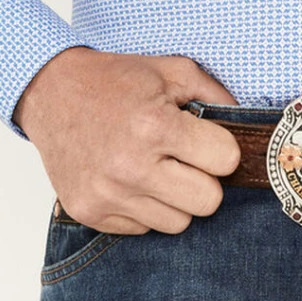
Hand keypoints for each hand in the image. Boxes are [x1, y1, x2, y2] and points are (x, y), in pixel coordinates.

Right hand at [13, 47, 241, 234]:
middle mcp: (131, 167)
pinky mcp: (91, 214)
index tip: (204, 139)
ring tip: (155, 168)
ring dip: (175, 199)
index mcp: (154, 127)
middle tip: (183, 158)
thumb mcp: (172, 71)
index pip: (225, 161)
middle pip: (208, 202)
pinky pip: (142, 229)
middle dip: (203, 179)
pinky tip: (129, 179)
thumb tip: (251, 126)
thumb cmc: (115, 80)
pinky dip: (144, 208)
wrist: (50, 92)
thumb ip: (216, 95)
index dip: (220, 148)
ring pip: (178, 223)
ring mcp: (108, 195)